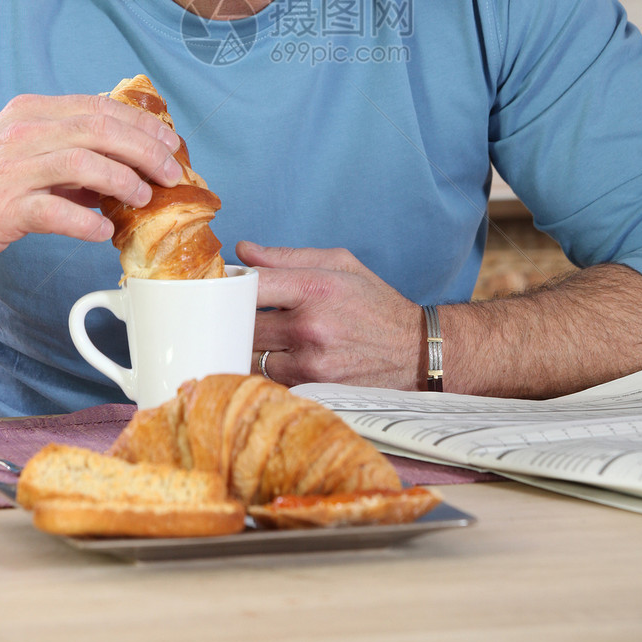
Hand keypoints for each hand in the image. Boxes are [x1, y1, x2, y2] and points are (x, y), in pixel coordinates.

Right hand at [0, 91, 182, 281]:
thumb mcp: (21, 154)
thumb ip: (68, 155)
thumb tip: (121, 170)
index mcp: (32, 113)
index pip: (100, 108)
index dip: (142, 124)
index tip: (171, 143)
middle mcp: (24, 133)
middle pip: (100, 130)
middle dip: (145, 150)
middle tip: (171, 173)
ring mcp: (12, 169)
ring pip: (84, 163)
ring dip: (123, 181)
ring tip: (143, 199)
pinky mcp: (2, 207)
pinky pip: (55, 211)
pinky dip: (86, 221)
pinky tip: (103, 231)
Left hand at [235, 240, 424, 390]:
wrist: (414, 352)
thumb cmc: (374, 303)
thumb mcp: (340, 264)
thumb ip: (286, 257)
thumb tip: (243, 251)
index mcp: (315, 288)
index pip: (253, 285)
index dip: (232, 285)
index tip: (227, 287)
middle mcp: (310, 327)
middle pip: (243, 324)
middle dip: (237, 318)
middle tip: (235, 313)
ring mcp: (310, 363)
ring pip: (250, 356)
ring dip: (248, 347)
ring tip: (257, 336)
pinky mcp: (312, 390)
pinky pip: (268, 380)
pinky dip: (264, 371)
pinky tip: (273, 360)